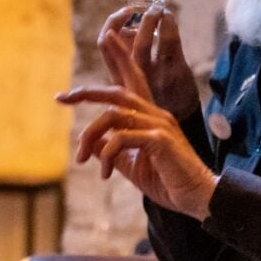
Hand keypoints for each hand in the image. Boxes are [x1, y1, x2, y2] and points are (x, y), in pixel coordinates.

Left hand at [58, 24, 218, 218]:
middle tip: (62, 97)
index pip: (130, 83)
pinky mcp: (160, 140)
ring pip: (113, 115)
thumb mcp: (132, 165)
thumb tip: (90, 143)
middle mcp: (156, 115)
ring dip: (91, 135)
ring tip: (82, 159)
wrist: (198, 198)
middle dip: (87, 91)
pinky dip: (107, 154)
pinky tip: (105, 173)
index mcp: (150, 117)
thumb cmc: (168, 182)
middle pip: (117, 91)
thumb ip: (112, 151)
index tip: (88, 62)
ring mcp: (159, 125)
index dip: (113, 64)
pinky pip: (122, 138)